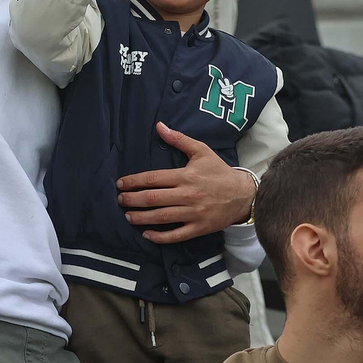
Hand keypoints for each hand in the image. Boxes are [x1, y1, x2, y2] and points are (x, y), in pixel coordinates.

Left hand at [117, 123, 255, 241]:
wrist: (243, 194)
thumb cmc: (219, 172)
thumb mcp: (201, 151)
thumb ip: (179, 139)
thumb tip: (159, 126)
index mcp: (186, 176)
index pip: (153, 179)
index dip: (134, 181)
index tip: (121, 184)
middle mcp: (187, 195)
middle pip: (153, 199)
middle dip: (132, 200)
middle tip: (120, 200)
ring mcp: (193, 213)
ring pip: (161, 217)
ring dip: (140, 218)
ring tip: (127, 216)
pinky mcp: (198, 228)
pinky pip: (176, 235)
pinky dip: (159, 236)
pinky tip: (146, 234)